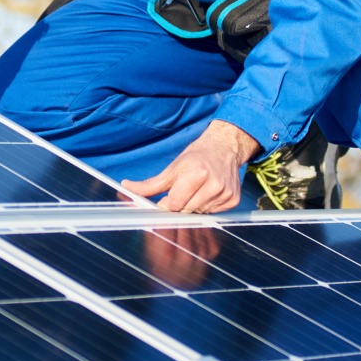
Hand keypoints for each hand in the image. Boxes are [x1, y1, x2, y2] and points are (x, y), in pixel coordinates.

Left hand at [121, 120, 259, 213]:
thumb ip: (150, 184)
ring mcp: (225, 193)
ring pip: (199, 213)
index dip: (169, 202)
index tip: (170, 195)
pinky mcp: (233, 200)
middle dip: (181, 204)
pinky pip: (213, 213)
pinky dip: (207, 206)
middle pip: (186, 210)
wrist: (224, 147)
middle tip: (185, 189)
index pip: (174, 204)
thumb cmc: (196, 156)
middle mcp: (213, 184)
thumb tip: (126, 187)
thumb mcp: (172, 168)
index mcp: (196, 174)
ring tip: (198, 189)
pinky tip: (208, 192)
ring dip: (194, 205)